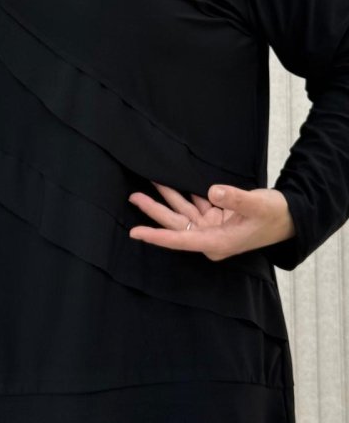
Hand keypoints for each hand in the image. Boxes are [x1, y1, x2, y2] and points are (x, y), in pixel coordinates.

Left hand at [128, 181, 294, 260]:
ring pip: (182, 212)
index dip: (156, 236)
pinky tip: (171, 181)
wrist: (291, 217)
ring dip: (167, 197)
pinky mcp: (215, 217)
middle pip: (176, 224)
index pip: (180, 240)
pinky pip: (194, 204)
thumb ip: (234, 198)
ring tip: (148, 181)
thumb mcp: (257, 205)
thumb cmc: (275, 215)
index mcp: (217, 242)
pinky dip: (184, 193)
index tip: (135, 233)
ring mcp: (212, 227)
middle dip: (154, 211)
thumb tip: (213, 191)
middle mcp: (210, 237)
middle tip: (132, 196)